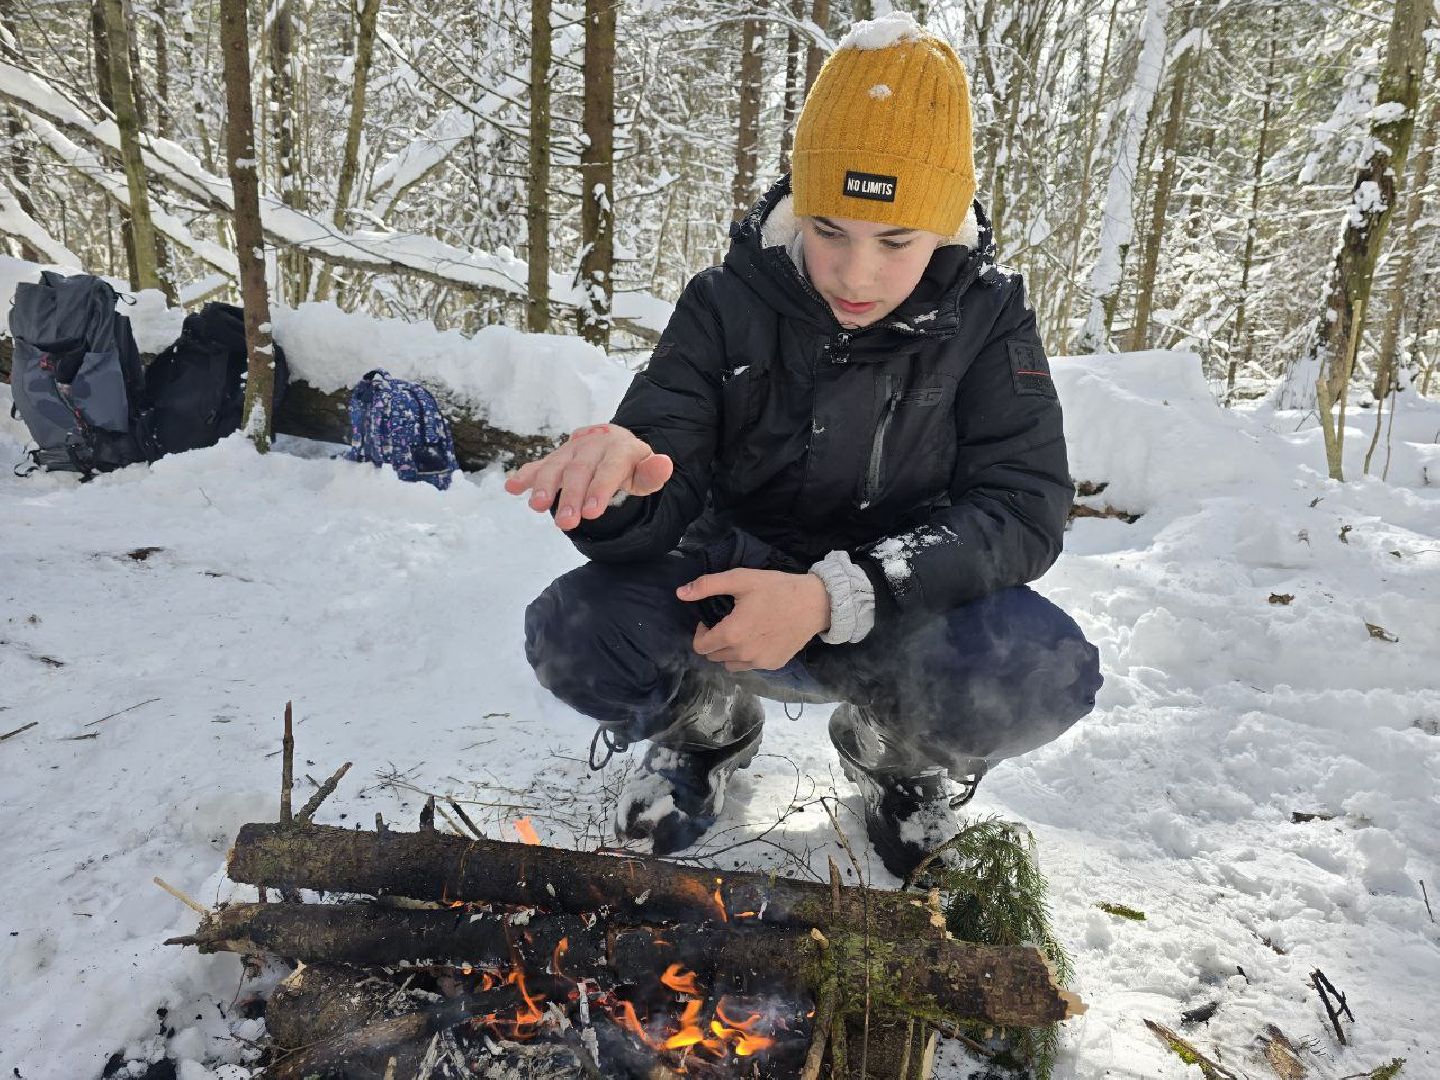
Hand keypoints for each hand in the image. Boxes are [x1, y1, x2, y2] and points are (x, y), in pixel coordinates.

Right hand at [503, 423, 673, 530]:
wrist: (613, 445)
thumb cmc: (631, 466)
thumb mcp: (646, 471)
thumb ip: (653, 473)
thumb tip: (664, 464)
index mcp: (619, 448)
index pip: (609, 468)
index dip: (600, 489)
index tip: (591, 513)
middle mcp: (592, 445)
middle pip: (579, 470)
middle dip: (571, 496)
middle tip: (566, 523)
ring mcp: (570, 450)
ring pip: (555, 466)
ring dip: (544, 486)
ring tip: (537, 507)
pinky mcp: (555, 458)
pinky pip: (538, 465)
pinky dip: (524, 476)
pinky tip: (512, 487)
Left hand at [679, 569, 830, 671]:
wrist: (815, 603)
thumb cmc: (777, 588)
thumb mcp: (741, 579)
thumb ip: (708, 585)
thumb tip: (680, 593)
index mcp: (731, 634)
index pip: (700, 646)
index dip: (701, 632)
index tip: (711, 619)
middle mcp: (743, 654)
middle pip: (713, 656)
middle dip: (714, 641)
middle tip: (727, 623)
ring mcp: (759, 663)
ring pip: (730, 665)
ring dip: (728, 652)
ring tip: (741, 633)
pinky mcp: (773, 665)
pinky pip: (750, 666)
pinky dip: (747, 656)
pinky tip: (759, 638)